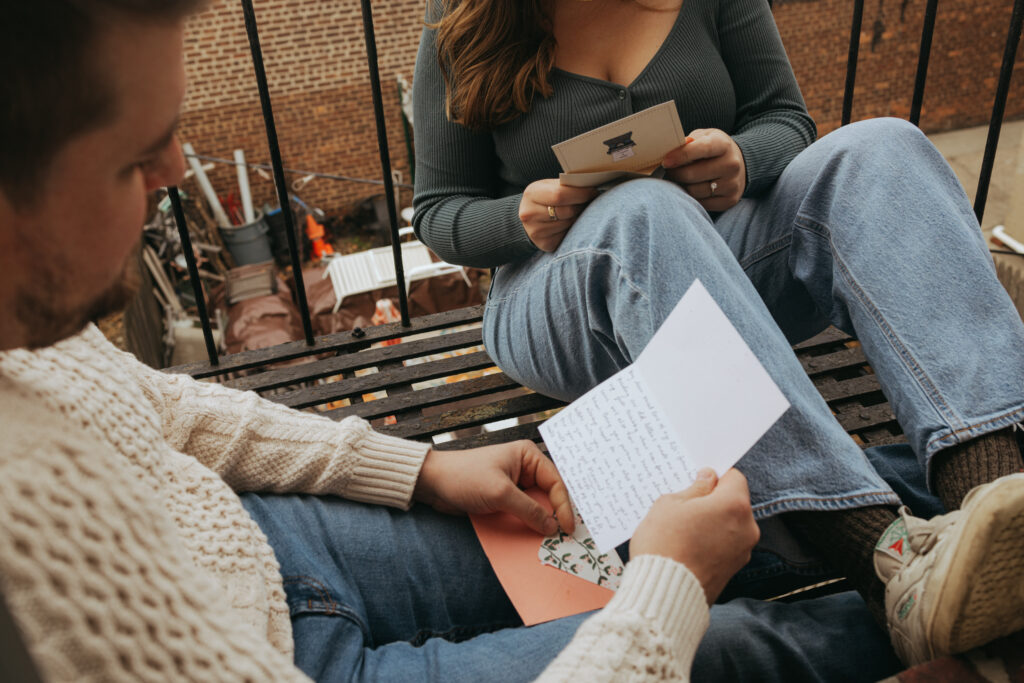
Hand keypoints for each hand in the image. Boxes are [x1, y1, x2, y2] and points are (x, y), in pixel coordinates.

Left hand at [413, 441, 573, 535]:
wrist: (433, 483)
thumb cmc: (465, 477)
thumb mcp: (500, 493)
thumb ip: (528, 510)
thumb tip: (552, 527)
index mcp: (528, 456)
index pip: (556, 482)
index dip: (563, 506)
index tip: (567, 528)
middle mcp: (525, 468)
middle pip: (549, 494)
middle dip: (556, 514)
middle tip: (566, 537)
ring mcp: (515, 484)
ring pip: (537, 506)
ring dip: (542, 522)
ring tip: (553, 540)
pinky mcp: (504, 499)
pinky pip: (523, 513)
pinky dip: (528, 525)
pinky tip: (534, 537)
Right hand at [519, 179, 598, 251]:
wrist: (530, 217)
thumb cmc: (545, 198)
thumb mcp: (550, 186)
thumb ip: (567, 186)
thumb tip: (592, 187)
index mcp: (531, 194)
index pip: (560, 195)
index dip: (580, 194)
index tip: (593, 192)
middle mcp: (530, 214)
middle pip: (567, 211)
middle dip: (581, 206)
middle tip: (586, 203)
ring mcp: (536, 231)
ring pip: (569, 224)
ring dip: (578, 218)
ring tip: (576, 213)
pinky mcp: (545, 243)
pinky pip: (567, 236)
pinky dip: (572, 230)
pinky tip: (569, 224)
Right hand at [630, 468, 758, 603]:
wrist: (663, 595)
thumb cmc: (664, 545)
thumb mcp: (670, 505)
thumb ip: (694, 489)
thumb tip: (707, 479)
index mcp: (734, 505)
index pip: (734, 477)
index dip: (715, 476)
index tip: (698, 480)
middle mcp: (747, 528)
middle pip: (734, 503)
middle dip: (713, 501)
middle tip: (685, 505)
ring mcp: (743, 552)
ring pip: (729, 525)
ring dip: (712, 523)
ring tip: (683, 529)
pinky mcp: (734, 571)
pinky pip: (725, 545)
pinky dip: (712, 542)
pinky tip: (688, 546)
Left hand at [662, 129, 746, 211]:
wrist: (739, 164)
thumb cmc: (714, 149)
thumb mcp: (705, 137)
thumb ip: (689, 142)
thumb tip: (671, 151)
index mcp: (724, 145)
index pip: (701, 149)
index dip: (680, 155)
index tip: (665, 161)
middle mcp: (731, 165)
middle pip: (692, 174)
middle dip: (676, 173)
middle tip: (670, 171)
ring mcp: (732, 184)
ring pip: (694, 191)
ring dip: (682, 186)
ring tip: (679, 180)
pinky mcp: (729, 200)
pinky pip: (701, 203)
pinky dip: (691, 198)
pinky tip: (690, 189)